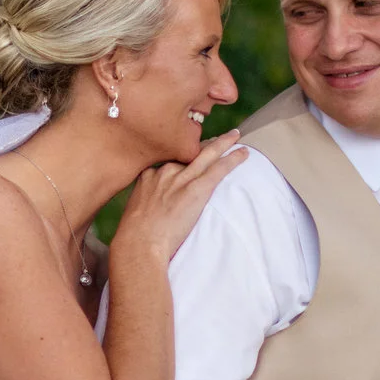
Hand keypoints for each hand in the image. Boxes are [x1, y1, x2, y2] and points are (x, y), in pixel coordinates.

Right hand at [112, 132, 246, 264]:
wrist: (139, 244)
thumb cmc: (134, 237)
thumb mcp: (135, 211)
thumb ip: (147, 203)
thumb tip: (156, 211)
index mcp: (148, 175)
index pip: (170, 160)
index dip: (183, 155)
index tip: (192, 153)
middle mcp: (165, 171)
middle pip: (188, 152)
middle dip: (204, 144)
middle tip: (219, 138)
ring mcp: (181, 179)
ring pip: (206, 153)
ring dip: (223, 142)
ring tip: (236, 135)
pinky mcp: (196, 189)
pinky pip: (218, 169)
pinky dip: (233, 159)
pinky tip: (244, 153)